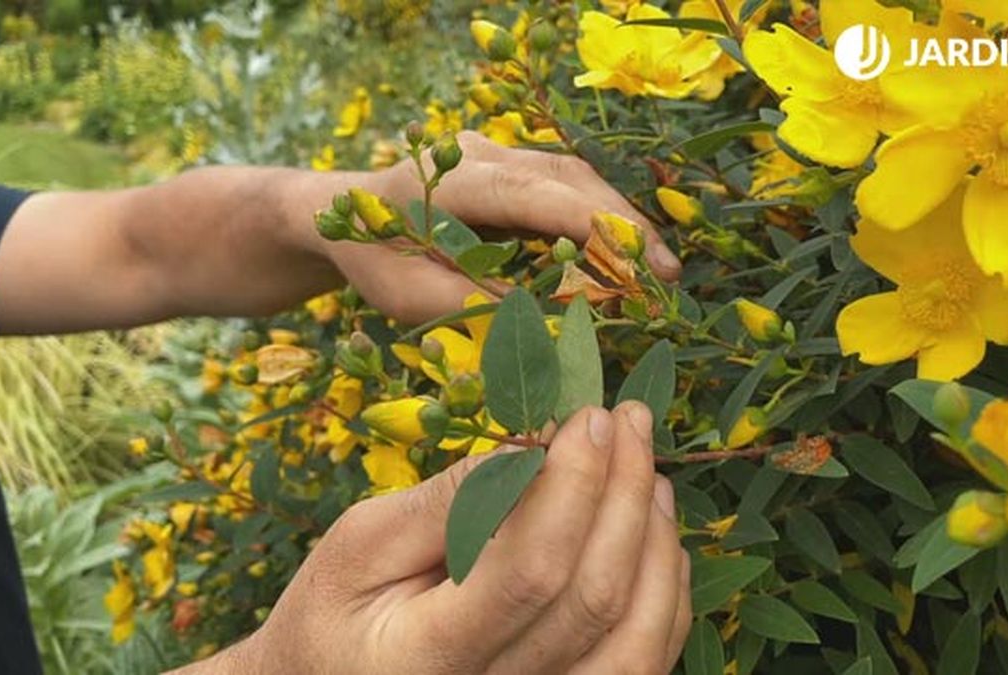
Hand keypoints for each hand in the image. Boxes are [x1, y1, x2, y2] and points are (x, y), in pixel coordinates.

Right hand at [177, 403, 690, 673]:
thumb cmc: (335, 612)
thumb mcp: (358, 545)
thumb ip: (441, 503)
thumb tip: (533, 443)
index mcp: (427, 657)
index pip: (528, 572)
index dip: (571, 487)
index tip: (587, 419)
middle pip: (592, 599)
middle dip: (622, 495)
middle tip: (628, 420)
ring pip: (634, 641)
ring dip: (655, 543)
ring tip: (647, 470)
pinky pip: (641, 663)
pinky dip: (663, 595)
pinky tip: (654, 534)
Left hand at [325, 132, 681, 322]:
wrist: (340, 214)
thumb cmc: (373, 259)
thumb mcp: (411, 297)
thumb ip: (479, 303)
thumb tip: (555, 318)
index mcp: (453, 179)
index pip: (536, 195)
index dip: (592, 226)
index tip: (640, 263)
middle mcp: (483, 153)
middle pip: (570, 179)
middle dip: (623, 227)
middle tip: (667, 278)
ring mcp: (500, 153)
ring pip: (577, 178)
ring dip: (620, 223)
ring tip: (657, 273)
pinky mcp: (513, 166)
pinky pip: (568, 188)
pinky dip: (600, 221)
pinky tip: (625, 258)